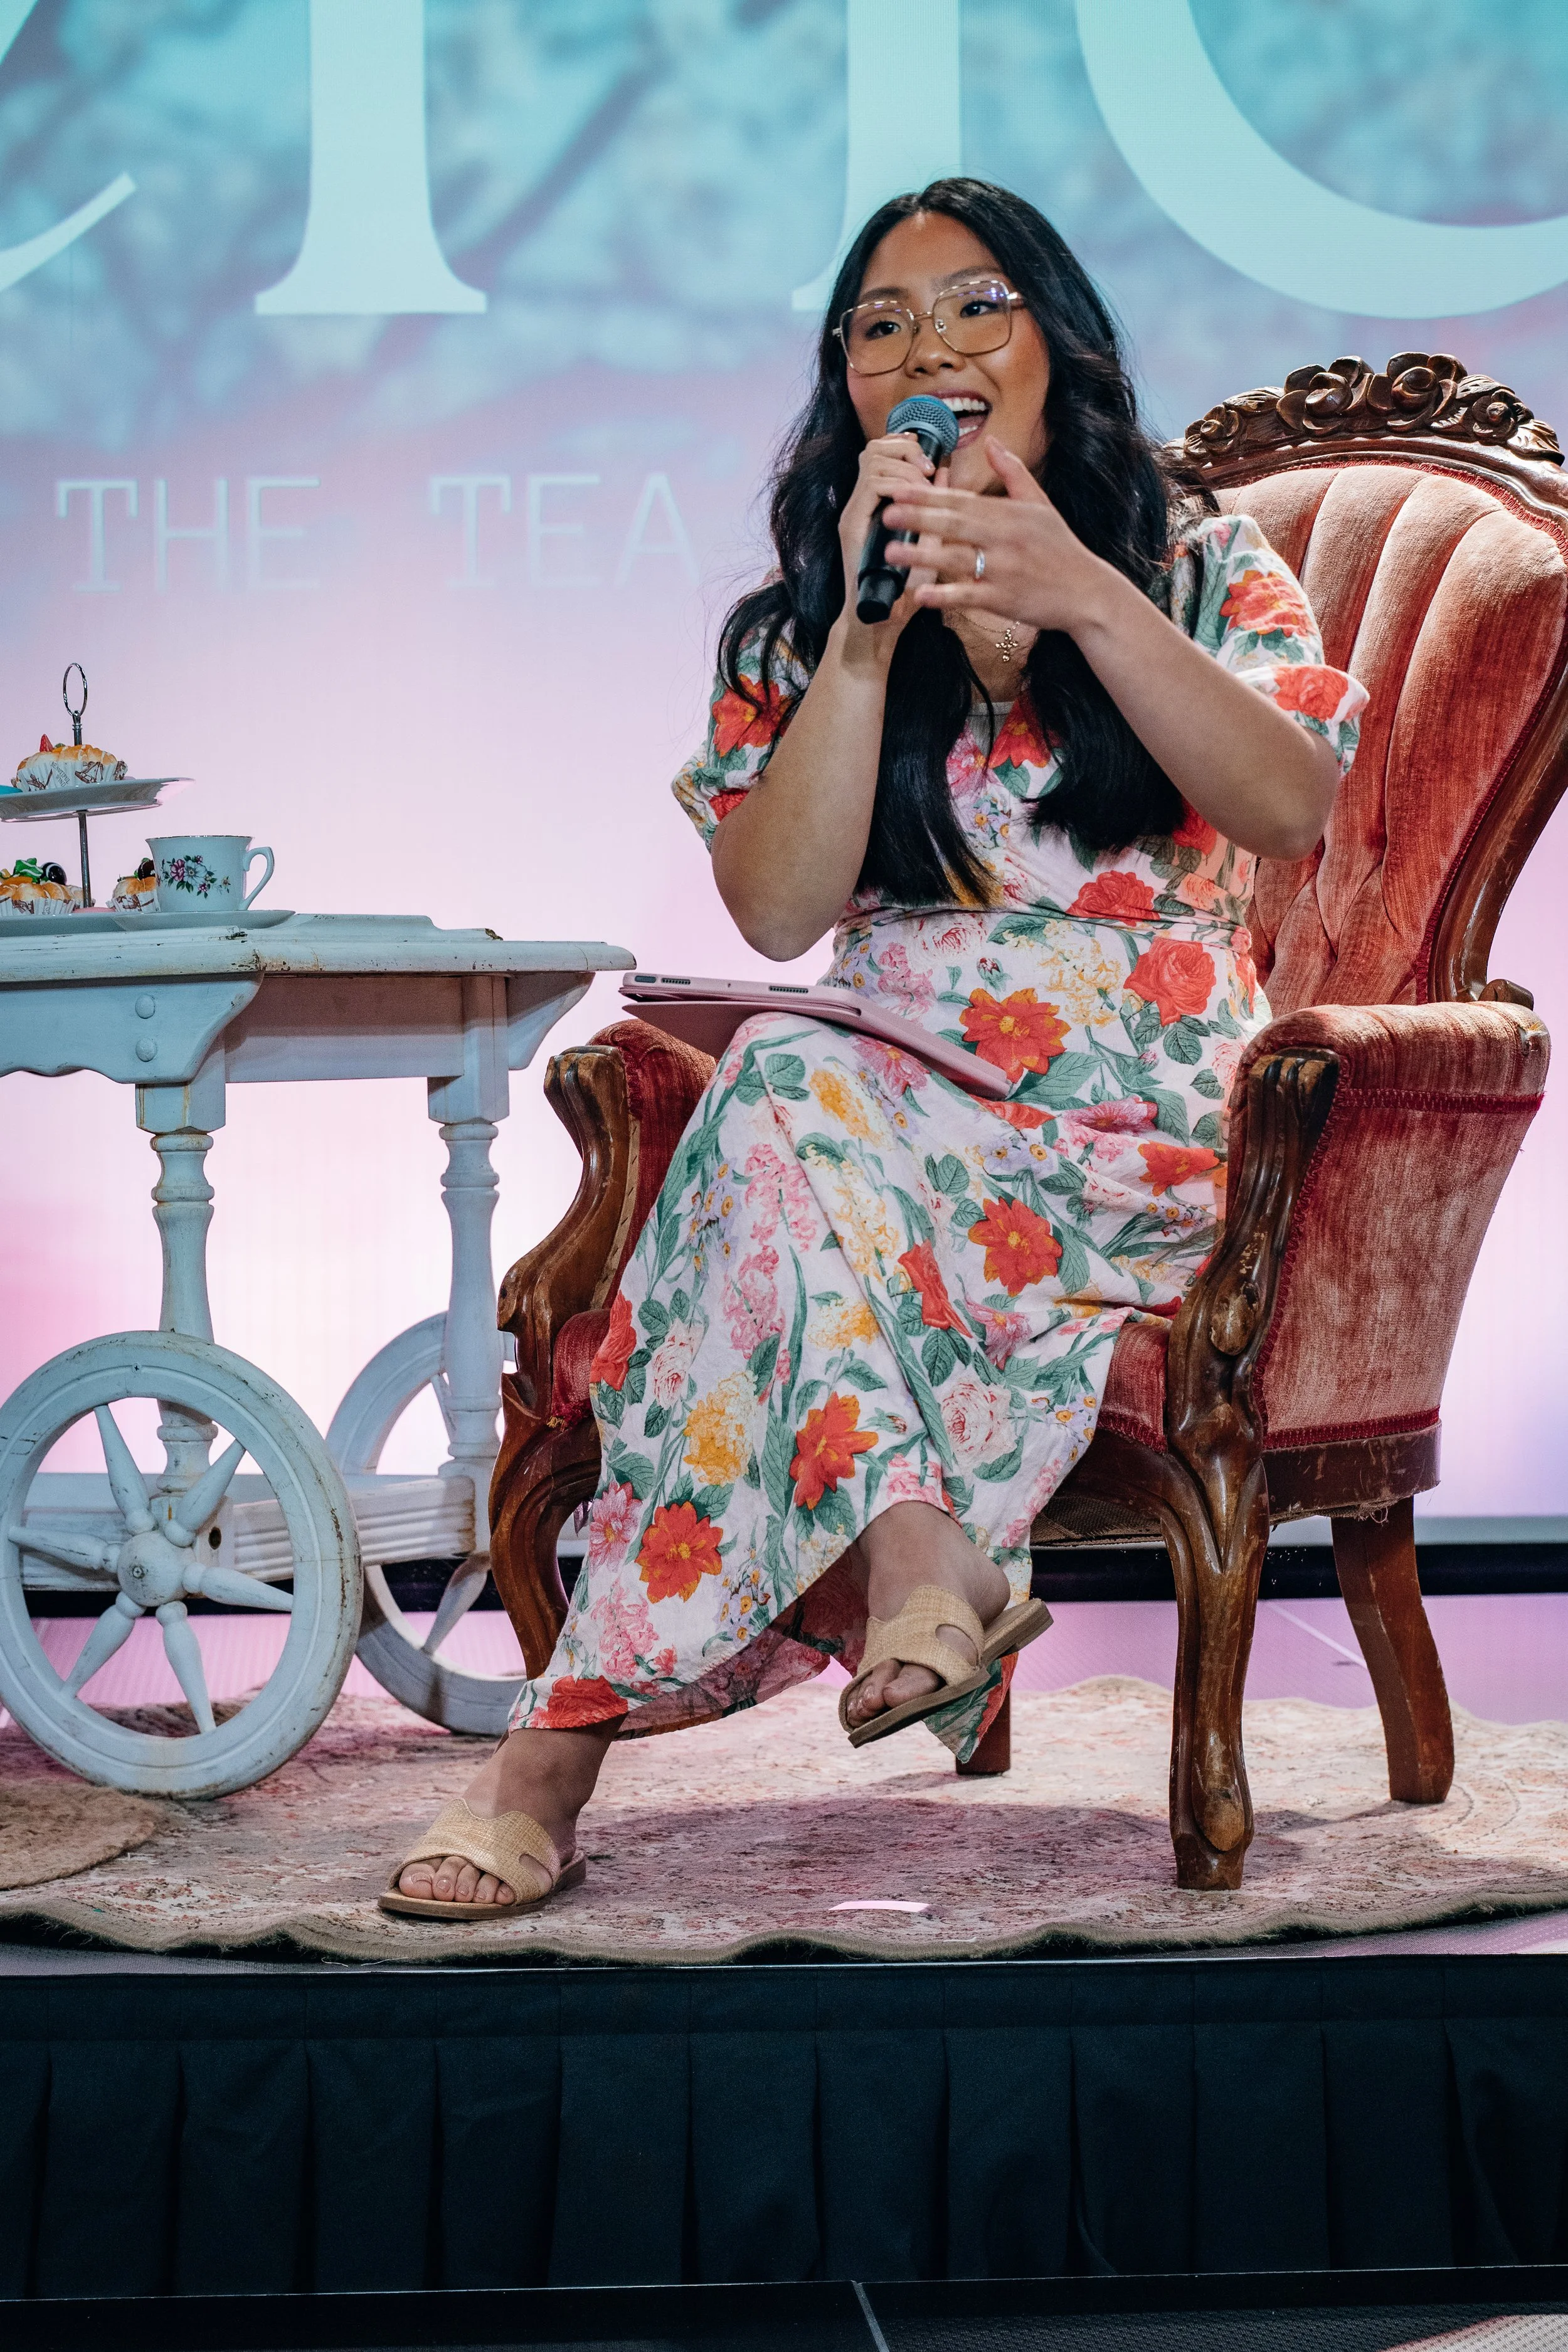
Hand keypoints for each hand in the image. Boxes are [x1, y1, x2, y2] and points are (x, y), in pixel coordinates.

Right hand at [836, 433, 945, 660]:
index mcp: (877, 505)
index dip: (906, 445)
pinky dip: (898, 483)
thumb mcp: (928, 541)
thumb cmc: (905, 592)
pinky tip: (916, 498)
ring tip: (925, 483)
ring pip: (873, 460)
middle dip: (905, 449)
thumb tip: (946, 471)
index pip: (883, 454)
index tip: (930, 459)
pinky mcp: (853, 525)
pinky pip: (873, 485)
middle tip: (929, 467)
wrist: (882, 624)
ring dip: (905, 466)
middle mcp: (861, 504)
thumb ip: (934, 507)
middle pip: (874, 449)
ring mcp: (855, 513)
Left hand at [880, 436, 1111, 638]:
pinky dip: (944, 596)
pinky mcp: (1004, 600)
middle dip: (918, 517)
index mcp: (1009, 513)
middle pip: (955, 524)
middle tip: (885, 513)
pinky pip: (969, 597)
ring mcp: (1003, 570)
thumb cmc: (1061, 548)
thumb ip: (1014, 473)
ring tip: (890, 552)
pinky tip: (920, 596)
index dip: (928, 494)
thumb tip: (993, 442)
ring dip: (922, 555)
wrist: (1088, 592)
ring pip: (957, 559)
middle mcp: (1004, 539)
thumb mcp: (1041, 505)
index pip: (962, 500)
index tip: (899, 489)